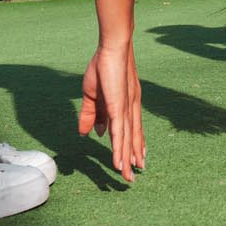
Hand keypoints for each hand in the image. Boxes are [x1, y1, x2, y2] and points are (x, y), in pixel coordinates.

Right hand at [79, 39, 144, 180]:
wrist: (111, 48)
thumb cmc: (103, 66)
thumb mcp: (92, 95)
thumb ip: (91, 115)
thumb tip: (92, 134)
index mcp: (125, 106)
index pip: (128, 131)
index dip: (130, 147)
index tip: (133, 162)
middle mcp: (130, 110)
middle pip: (131, 139)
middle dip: (132, 158)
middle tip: (134, 177)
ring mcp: (125, 109)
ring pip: (127, 140)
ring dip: (127, 159)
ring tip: (128, 176)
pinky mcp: (119, 107)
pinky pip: (119, 133)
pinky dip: (120, 149)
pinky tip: (120, 162)